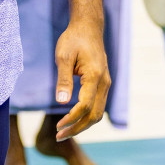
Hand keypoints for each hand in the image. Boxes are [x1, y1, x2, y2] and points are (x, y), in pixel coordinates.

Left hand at [53, 19, 109, 140]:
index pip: (85, 106)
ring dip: (82, 125)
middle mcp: (104, 83)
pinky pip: (98, 106)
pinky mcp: (103, 84)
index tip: (58, 127)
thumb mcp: (63, 56)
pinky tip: (73, 120)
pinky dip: (87, 117)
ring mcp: (106, 84)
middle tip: (60, 136)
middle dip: (77, 128)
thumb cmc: (74, 39)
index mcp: (95, 76)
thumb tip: (62, 102)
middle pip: (94, 115)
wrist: (88, 27)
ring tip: (65, 132)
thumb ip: (63, 79)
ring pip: (98, 113)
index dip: (72, 119)